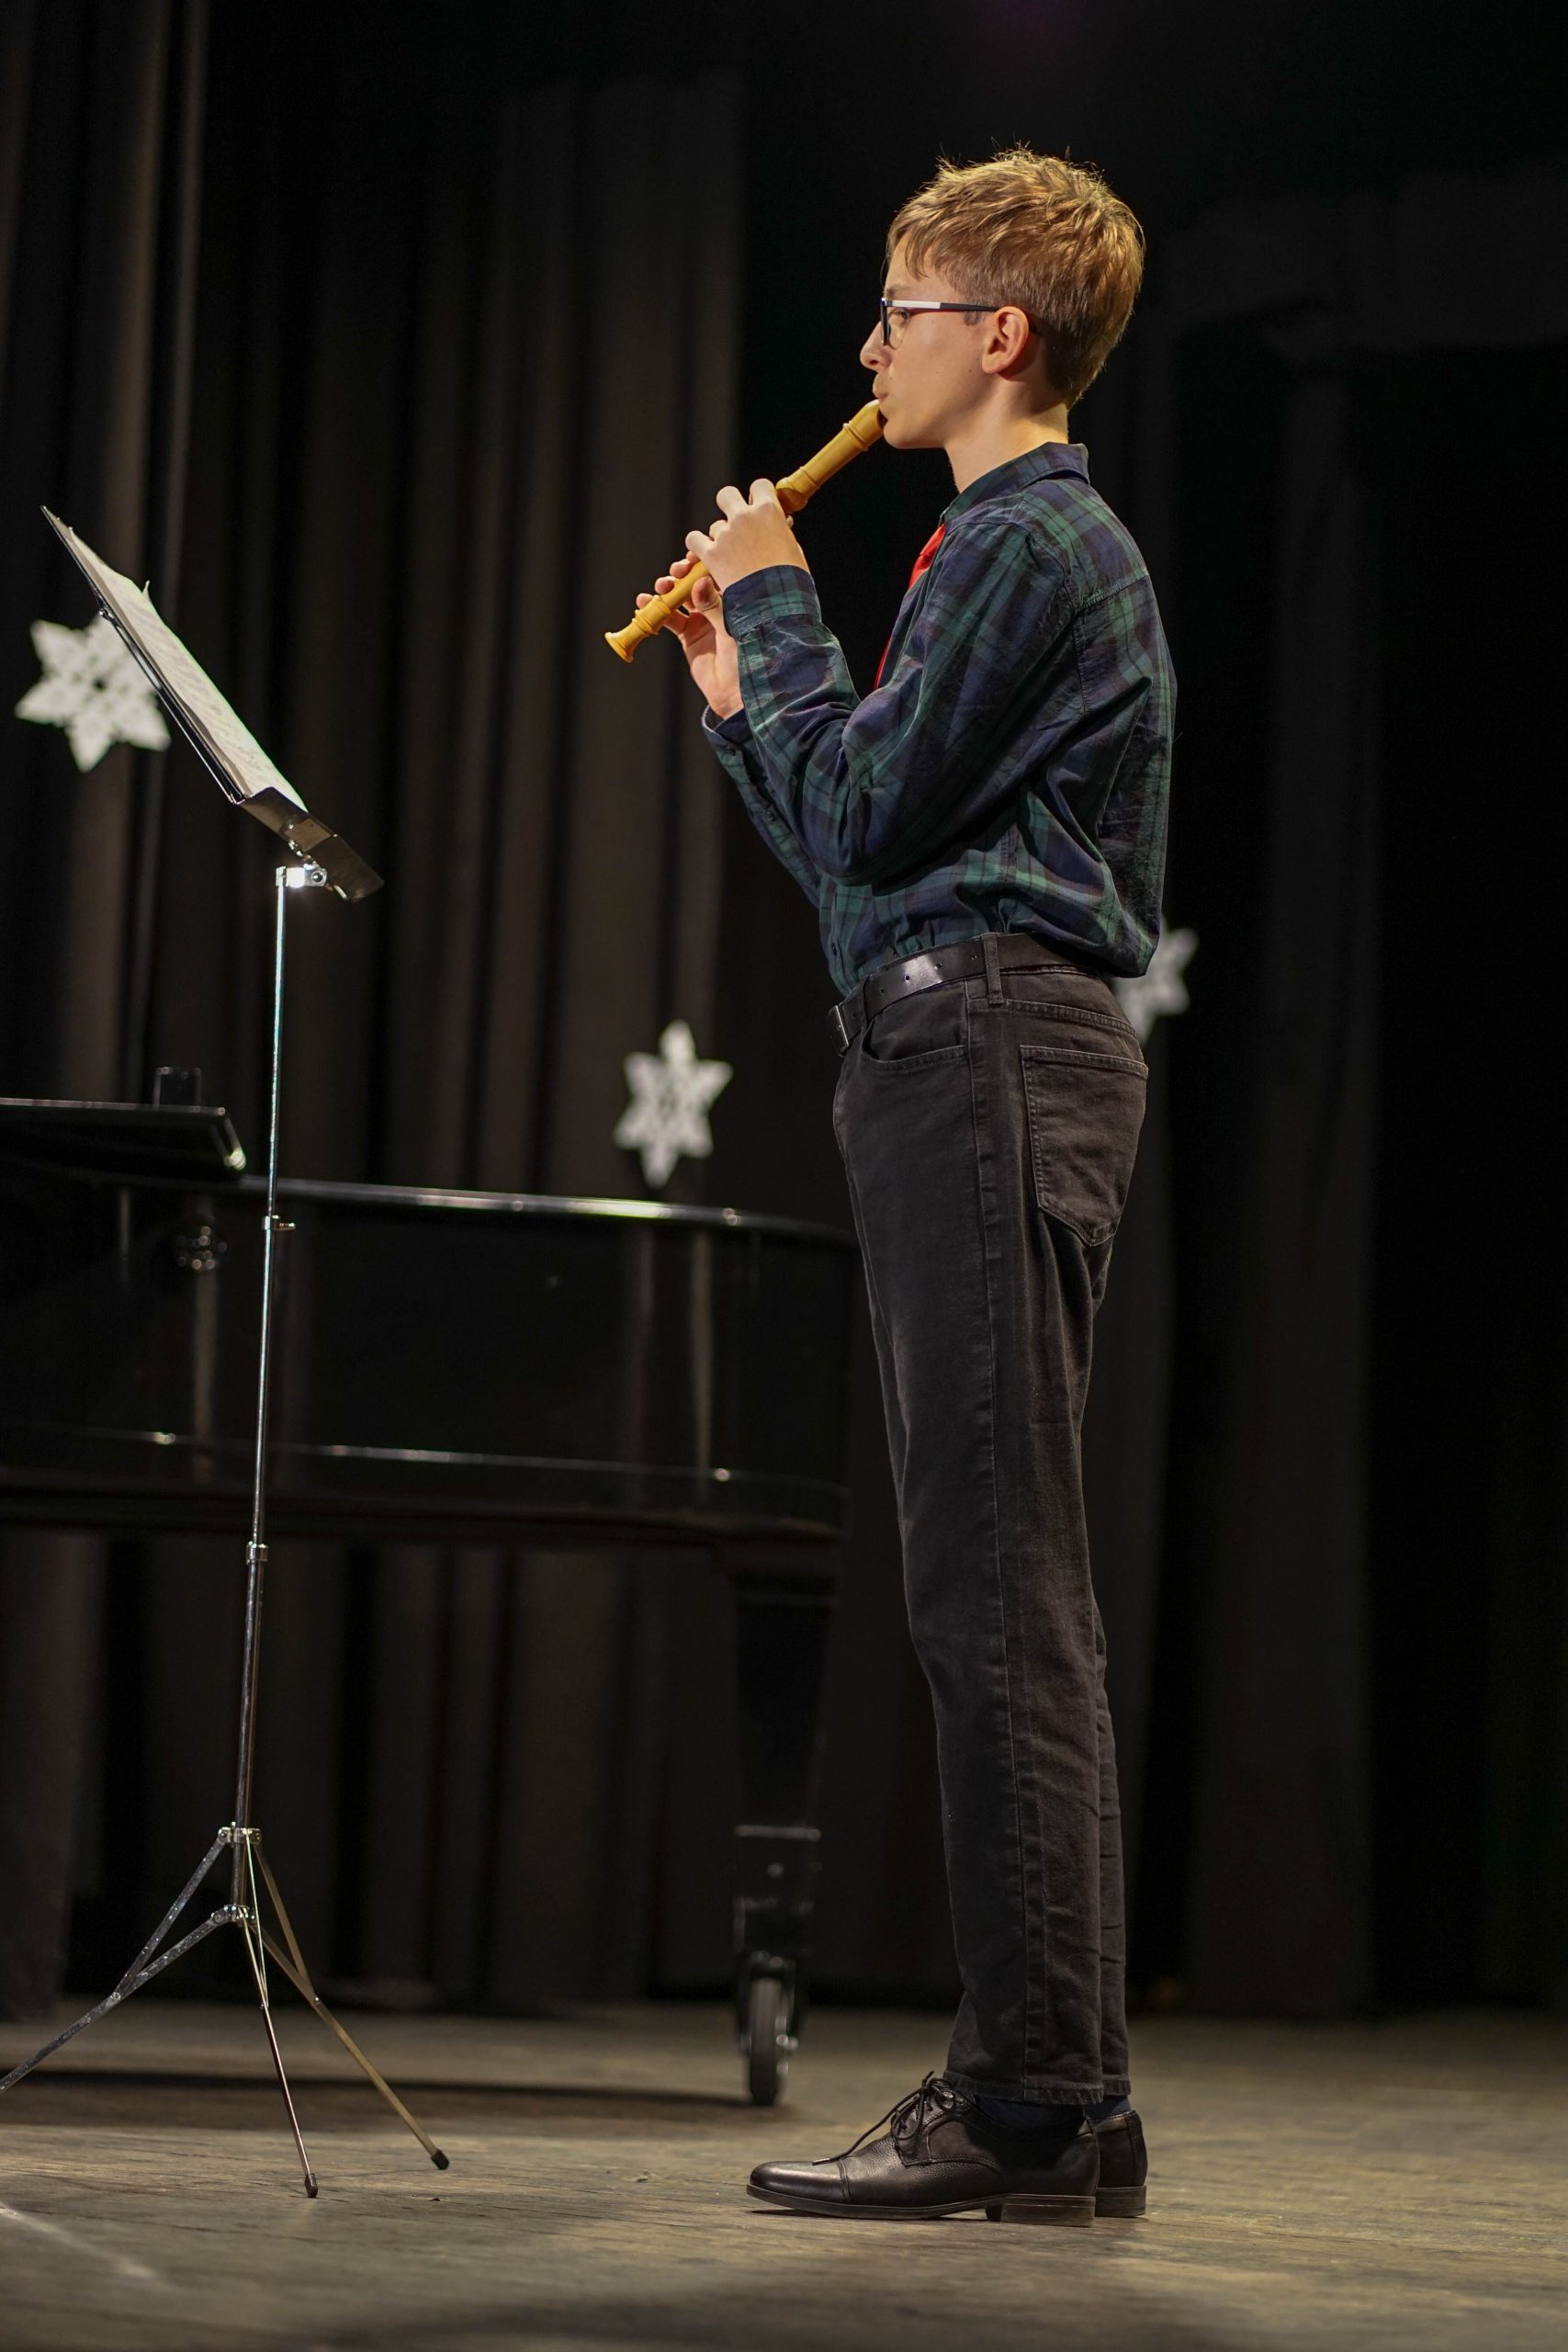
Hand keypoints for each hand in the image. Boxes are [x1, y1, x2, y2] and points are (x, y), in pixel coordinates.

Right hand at [639, 557, 741, 718]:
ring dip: (668, 589)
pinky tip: (644, 602)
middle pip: (695, 580)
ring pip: (680, 596)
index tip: (692, 557)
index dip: (703, 562)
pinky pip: (669, 618)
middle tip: (677, 572)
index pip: (717, 572)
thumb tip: (699, 582)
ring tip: (662, 587)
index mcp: (735, 598)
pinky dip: (655, 610)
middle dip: (682, 573)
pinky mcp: (689, 634)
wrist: (737, 692)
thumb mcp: (731, 628)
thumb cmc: (746, 657)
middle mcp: (718, 605)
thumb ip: (713, 605)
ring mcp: (702, 619)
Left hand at [686, 480, 809, 594]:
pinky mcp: (711, 554)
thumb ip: (782, 533)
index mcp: (770, 511)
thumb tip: (781, 522)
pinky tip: (706, 558)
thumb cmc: (792, 583)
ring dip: (720, 538)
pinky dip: (698, 548)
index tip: (758, 507)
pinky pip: (694, 540)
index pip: (759, 486)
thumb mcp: (795, 552)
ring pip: (714, 526)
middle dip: (730, 506)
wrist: (777, 608)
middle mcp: (745, 517)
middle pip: (727, 495)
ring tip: (730, 559)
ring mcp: (726, 535)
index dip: (758, 496)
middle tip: (735, 523)